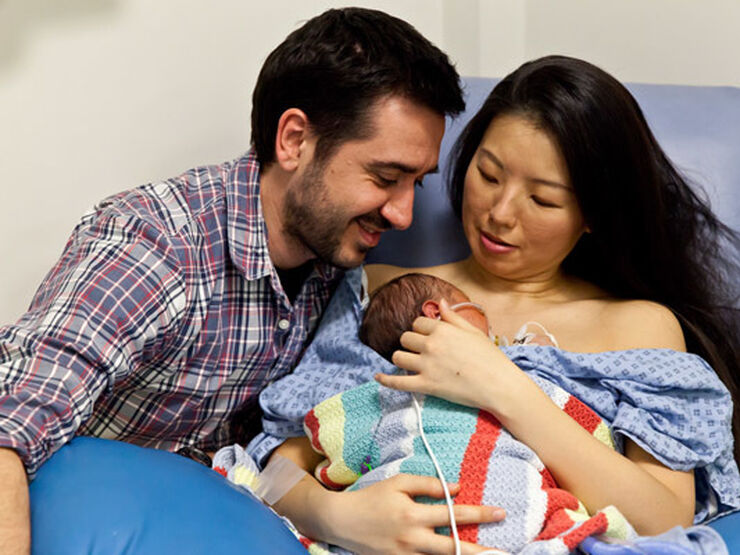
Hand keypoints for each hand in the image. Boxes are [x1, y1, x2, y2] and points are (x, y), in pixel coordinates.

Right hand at [325, 473, 505, 554]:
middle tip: (503, 552)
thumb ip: (428, 484)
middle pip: (454, 548)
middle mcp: (412, 538)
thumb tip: (456, 488)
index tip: (499, 513)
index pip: (453, 514)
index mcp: (413, 514)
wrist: (341, 521)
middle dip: (481, 551)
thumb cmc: (372, 497)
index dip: (478, 514)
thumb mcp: (398, 482)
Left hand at [377, 299, 522, 409]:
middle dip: (410, 343)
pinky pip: (398, 382)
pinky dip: (385, 380)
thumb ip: (453, 317)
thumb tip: (440, 303)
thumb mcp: (473, 332)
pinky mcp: (426, 386)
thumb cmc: (490, 358)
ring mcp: (427, 366)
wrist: (499, 386)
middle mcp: (431, 345)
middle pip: (405, 338)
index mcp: (443, 330)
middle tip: (420, 350)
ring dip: (401, 358)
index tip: (427, 336)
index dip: (421, 329)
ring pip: (399, 357)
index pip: (418, 323)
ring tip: (408, 362)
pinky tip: (378, 377)